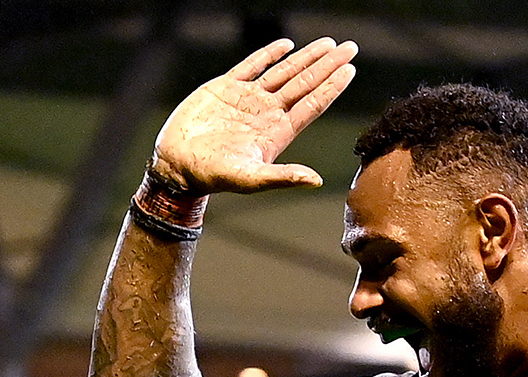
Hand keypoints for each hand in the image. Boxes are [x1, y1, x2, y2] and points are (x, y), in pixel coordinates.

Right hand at [151, 37, 357, 193]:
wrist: (177, 164)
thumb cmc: (214, 176)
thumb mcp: (251, 178)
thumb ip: (283, 177)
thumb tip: (317, 181)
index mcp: (278, 131)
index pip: (313, 104)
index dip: (332, 87)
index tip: (350, 70)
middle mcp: (268, 112)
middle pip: (306, 83)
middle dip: (328, 65)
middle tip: (350, 48)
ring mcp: (248, 98)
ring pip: (284, 72)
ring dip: (306, 57)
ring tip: (328, 44)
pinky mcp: (225, 88)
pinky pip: (252, 65)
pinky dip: (268, 54)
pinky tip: (286, 45)